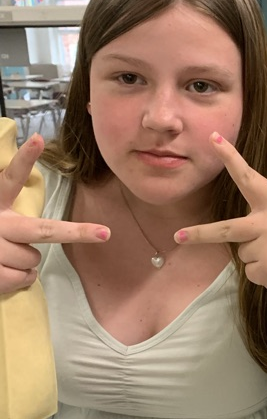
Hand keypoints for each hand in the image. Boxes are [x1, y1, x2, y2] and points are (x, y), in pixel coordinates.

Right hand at [0, 134, 110, 292]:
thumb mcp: (0, 217)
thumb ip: (13, 214)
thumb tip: (34, 211)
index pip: (11, 178)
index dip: (25, 159)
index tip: (38, 139)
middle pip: (42, 230)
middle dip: (76, 232)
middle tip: (104, 233)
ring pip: (33, 258)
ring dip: (26, 263)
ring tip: (4, 256)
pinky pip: (23, 278)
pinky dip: (20, 279)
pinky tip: (4, 272)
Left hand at [175, 133, 266, 296]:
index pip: (249, 177)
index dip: (231, 157)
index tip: (213, 139)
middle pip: (225, 229)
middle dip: (199, 233)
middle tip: (178, 235)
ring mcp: (264, 249)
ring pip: (242, 252)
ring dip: (255, 256)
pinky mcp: (264, 271)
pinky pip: (250, 271)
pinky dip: (261, 273)